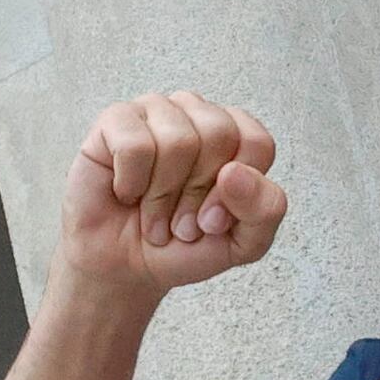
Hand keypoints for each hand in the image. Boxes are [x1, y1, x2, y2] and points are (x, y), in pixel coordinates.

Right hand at [57, 94, 285, 296]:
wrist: (123, 268)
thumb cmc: (181, 245)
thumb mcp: (242, 243)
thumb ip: (264, 210)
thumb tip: (235, 172)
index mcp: (235, 135)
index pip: (257, 143)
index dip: (237, 192)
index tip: (213, 220)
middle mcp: (197, 114)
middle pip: (219, 134)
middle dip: (197, 193)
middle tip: (179, 220)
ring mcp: (156, 111)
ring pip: (177, 141)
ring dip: (162, 195)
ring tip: (153, 213)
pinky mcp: (115, 120)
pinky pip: (134, 145)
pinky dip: (131, 183)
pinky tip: (126, 193)